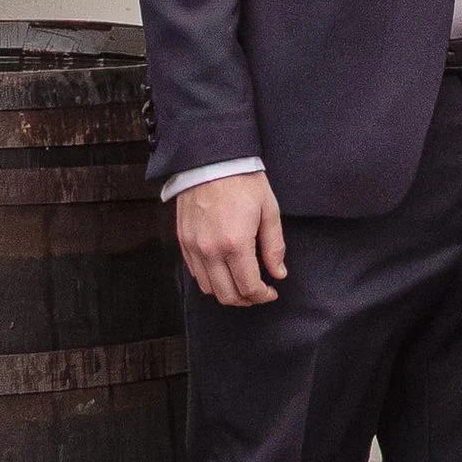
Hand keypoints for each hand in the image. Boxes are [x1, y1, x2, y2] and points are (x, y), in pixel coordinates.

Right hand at [174, 171, 286, 307]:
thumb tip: (278, 273)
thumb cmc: (244, 182)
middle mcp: (210, 250)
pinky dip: (210, 279)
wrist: (211, 161)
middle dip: (246, 299)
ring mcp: (193, 247)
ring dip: (226, 292)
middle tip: (259, 292)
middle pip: (227, 294)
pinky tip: (224, 270)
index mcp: (235, 243)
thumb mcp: (269, 211)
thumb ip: (274, 247)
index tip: (271, 292)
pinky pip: (195, 272)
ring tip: (241, 282)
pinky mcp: (182, 241)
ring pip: (208, 288)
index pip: (249, 287)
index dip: (263, 296)